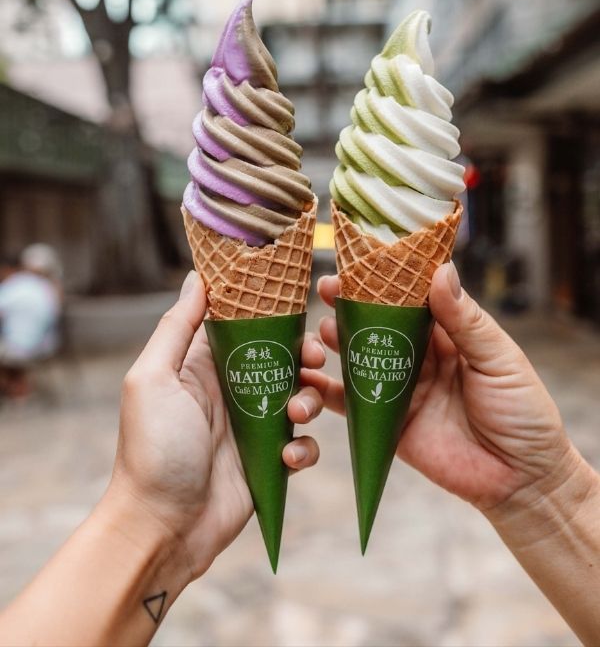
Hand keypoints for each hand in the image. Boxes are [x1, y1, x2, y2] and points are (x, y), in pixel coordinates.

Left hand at [108, 271, 323, 579]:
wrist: (163, 527)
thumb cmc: (152, 450)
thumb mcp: (153, 379)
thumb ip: (178, 328)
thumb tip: (198, 277)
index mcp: (203, 363)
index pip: (244, 322)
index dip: (271, 308)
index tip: (297, 296)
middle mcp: (231, 388)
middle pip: (282, 355)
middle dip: (305, 352)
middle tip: (316, 356)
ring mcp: (253, 425)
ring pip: (301, 395)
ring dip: (309, 399)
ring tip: (296, 415)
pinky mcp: (270, 460)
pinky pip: (304, 443)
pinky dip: (305, 448)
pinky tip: (289, 458)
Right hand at [309, 263, 579, 513]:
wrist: (520, 480)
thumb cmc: (523, 412)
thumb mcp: (499, 361)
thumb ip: (466, 321)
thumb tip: (441, 270)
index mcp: (446, 333)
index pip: (406, 298)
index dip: (378, 282)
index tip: (351, 268)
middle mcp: (417, 355)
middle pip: (373, 325)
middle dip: (345, 309)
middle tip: (326, 297)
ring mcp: (399, 388)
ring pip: (354, 360)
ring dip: (329, 347)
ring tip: (316, 341)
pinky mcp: (385, 424)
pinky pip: (348, 405)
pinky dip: (323, 396)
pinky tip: (305, 386)